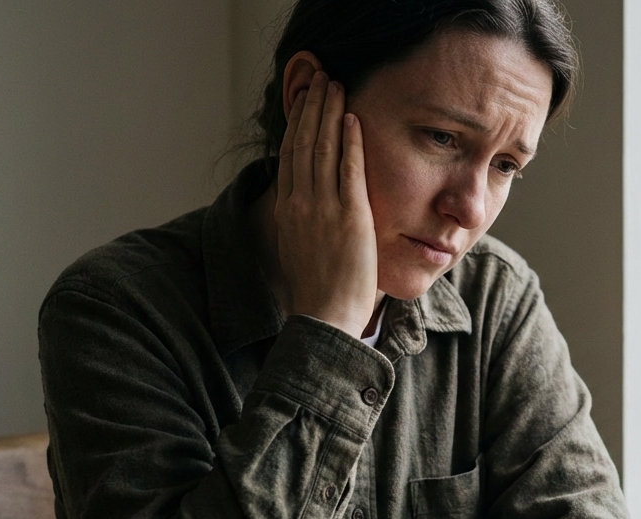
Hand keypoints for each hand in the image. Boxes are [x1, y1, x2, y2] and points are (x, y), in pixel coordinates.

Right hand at [275, 71, 377, 336]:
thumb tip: (306, 208)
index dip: (297, 124)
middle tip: (319, 78)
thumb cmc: (319, 293)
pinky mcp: (350, 216)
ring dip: (329, 113)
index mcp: (288, 210)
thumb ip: (304, 222)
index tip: (303, 101)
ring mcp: (323, 208)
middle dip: (311, 107)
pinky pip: (348, 170)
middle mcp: (300, 203)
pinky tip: (352, 119)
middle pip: (303, 142)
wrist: (324, 318)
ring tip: (335, 86)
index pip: (291, 155)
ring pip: (322, 148)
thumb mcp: (301, 249)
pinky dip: (349, 142)